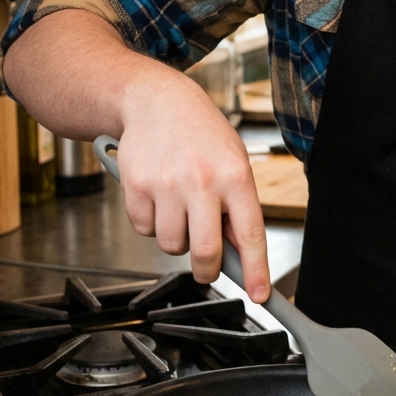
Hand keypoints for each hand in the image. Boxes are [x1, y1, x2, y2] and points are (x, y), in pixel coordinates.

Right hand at [116, 66, 270, 298]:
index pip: (250, 234)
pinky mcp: (135, 186)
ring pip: (171, 245)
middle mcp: (202, 181)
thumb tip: (237, 254)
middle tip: (207, 267)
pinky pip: (144, 230)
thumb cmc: (200, 134)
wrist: (157, 101)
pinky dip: (151, 222)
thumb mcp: (232, 162)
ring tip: (179, 207)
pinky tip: (158, 196)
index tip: (260, 295)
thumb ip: (236, 206)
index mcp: (235, 175)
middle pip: (205, 252)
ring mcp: (166, 184)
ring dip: (176, 238)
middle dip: (207, 270)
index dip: (255, 270)